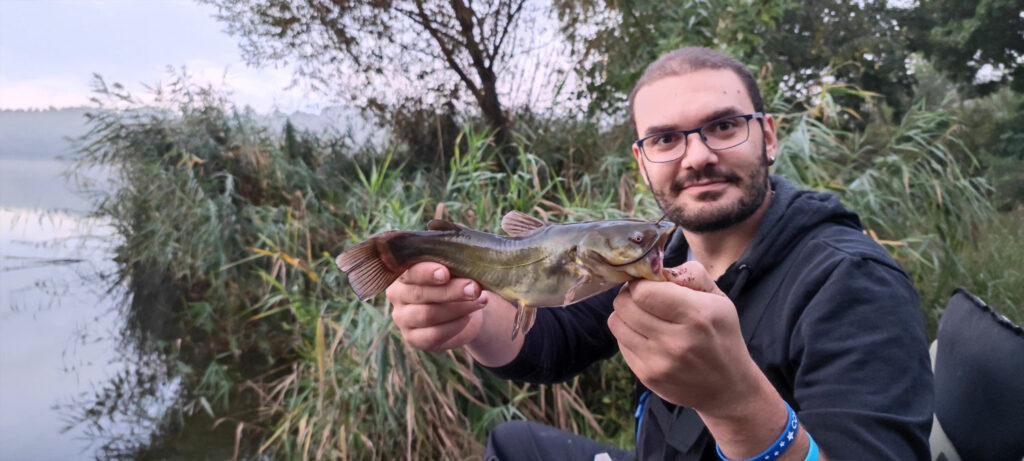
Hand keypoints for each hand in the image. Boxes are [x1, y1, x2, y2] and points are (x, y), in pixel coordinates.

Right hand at [386, 262, 487, 350]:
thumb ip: (453, 268)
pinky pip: (433, 334)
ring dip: (458, 308)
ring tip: (480, 301)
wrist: (463, 309)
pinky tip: (469, 317)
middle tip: (474, 288)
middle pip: (420, 294)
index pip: (410, 272)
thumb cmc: (455, 282)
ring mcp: (402, 318)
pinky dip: (455, 325)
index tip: (445, 273)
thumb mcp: (454, 272)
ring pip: (427, 314)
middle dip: (450, 291)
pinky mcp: (413, 338)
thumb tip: (467, 268)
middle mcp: (397, 295)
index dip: (427, 272)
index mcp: (403, 273)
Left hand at [608, 261, 767, 417]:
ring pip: (616, 323)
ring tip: (644, 316)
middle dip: (629, 295)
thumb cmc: (722, 336)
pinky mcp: (647, 376)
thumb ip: (690, 275)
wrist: (728, 388)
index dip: (640, 282)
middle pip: (624, 305)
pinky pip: (621, 344)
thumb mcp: (719, 299)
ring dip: (625, 315)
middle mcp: (675, 341)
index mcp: (696, 316)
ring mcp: (658, 362)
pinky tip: (648, 337)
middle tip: (643, 298)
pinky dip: (629, 335)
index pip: (643, 291)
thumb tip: (656, 268)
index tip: (648, 283)